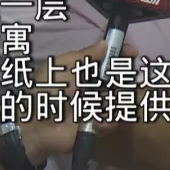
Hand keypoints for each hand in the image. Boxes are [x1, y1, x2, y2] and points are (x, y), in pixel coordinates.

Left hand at [19, 41, 137, 164]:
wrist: (36, 126)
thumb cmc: (47, 91)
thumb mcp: (62, 66)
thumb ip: (85, 55)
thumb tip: (105, 43)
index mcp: (82, 71)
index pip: (107, 59)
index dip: (121, 54)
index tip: (132, 53)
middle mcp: (91, 87)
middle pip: (118, 78)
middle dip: (123, 78)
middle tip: (119, 81)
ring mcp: (96, 106)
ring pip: (120, 98)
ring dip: (115, 100)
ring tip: (102, 104)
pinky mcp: (97, 126)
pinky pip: (113, 120)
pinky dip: (107, 119)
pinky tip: (94, 120)